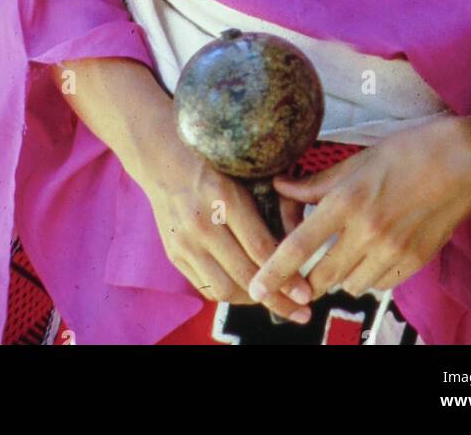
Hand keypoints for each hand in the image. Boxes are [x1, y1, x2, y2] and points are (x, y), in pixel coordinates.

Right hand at [135, 109, 314, 322]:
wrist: (165, 159)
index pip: (260, 248)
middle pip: (245, 275)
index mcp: (225, 197)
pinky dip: (230, 293)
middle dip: (277, 298)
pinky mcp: (174, 254)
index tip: (306, 293)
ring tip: (274, 300)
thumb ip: (269, 207)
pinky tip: (247, 290)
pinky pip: (206, 286)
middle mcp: (202, 222)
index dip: (287, 276)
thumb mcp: (245, 175)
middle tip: (300, 309)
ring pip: (225, 288)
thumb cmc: (215, 163)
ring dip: (253, 299)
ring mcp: (184, 241)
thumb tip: (298, 248)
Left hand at [247, 117, 470, 306]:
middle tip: (308, 266)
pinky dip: (369, 276)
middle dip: (308, 278)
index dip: (273, 272)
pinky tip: (374, 253)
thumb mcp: (359, 160)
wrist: (463, 161)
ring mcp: (392, 251)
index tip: (256, 288)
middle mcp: (367, 231)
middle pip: (321, 277)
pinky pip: (379, 285)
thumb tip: (281, 184)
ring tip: (348, 250)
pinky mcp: (414, 263)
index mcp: (347, 201)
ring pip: (350, 285)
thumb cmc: (409, 151)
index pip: (299, 246)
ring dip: (341, 275)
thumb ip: (317, 181)